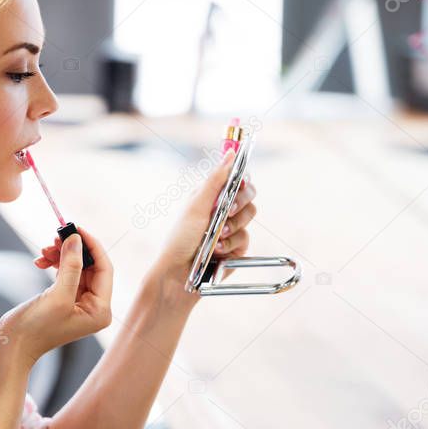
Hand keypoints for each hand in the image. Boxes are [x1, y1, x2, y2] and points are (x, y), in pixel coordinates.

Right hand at [0, 230, 112, 368]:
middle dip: (73, 250)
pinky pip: (65, 274)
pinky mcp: (65, 300)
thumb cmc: (35, 329)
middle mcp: (94, 307)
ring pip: (77, 268)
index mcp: (100, 310)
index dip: (92, 246)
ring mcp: (79, 303)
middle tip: (56, 237)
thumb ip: (70, 265)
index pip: (105, 269)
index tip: (77, 229)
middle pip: (91, 267)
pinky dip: (54, 264)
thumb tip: (76, 239)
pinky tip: (41, 261)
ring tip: (44, 252)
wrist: (12, 346)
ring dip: (61, 255)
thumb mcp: (57, 295)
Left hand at [152, 149, 257, 299]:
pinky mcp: (237, 249)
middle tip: (227, 212)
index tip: (239, 183)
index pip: (235, 178)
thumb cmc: (180, 239)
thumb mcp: (196, 206)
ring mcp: (230, 229)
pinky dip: (231, 245)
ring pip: (248, 218)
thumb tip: (230, 153)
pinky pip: (245, 240)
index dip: (241, 178)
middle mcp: (222, 210)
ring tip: (215, 237)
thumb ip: (215, 180)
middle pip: (248, 195)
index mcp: (210, 196)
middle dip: (239, 203)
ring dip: (232, 227)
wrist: (178, 274)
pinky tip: (217, 251)